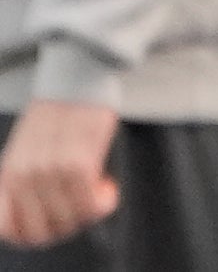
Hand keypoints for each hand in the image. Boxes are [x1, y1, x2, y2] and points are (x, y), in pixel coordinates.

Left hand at [0, 100, 118, 247]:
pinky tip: (109, 189)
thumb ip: (24, 182)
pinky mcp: (78, 161)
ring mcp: (50, 170)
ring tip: (99, 195)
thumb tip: (38, 221)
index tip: (55, 224)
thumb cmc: (56, 115)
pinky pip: (88, 202)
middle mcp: (24, 176)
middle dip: (67, 227)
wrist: (74, 77)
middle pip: (42, 230)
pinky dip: (102, 203)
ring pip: (68, 218)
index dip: (31, 237)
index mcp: (8, 174)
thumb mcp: (26, 151)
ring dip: (88, 214)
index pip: (9, 230)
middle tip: (83, 209)